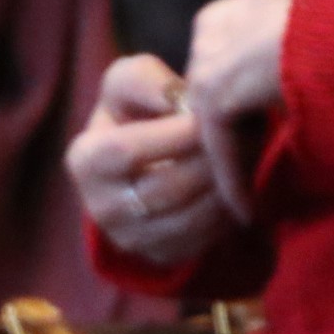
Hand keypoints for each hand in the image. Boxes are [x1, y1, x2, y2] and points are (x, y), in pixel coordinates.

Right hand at [68, 54, 226, 265]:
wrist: (134, 162)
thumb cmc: (132, 113)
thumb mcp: (128, 82)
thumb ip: (146, 80)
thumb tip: (180, 100)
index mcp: (85, 162)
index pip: (127, 151)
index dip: (174, 134)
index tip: (210, 114)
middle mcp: (100, 209)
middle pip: (164, 189)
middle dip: (211, 161)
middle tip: (247, 134)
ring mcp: (130, 239)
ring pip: (189, 218)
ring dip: (226, 187)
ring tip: (248, 155)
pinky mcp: (159, 254)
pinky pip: (203, 238)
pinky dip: (228, 210)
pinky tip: (238, 182)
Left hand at [182, 0, 291, 225]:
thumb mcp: (303, 44)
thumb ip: (274, 65)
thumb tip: (270, 100)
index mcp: (232, 10)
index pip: (219, 73)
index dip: (238, 119)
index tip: (256, 154)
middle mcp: (212, 27)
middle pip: (208, 102)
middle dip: (231, 143)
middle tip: (252, 184)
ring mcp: (210, 57)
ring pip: (210, 128)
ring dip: (232, 169)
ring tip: (249, 206)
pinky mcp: (215, 89)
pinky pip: (218, 148)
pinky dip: (233, 184)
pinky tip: (247, 214)